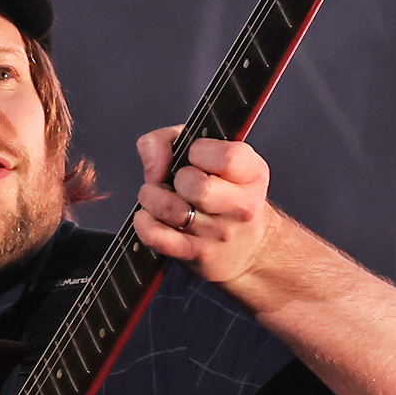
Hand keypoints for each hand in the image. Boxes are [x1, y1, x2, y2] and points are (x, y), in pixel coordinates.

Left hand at [132, 126, 282, 285]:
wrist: (246, 248)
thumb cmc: (222, 192)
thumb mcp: (211, 153)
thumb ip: (169, 141)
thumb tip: (154, 164)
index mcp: (251, 174)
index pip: (226, 158)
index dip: (199, 152)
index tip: (194, 156)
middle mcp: (242, 206)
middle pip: (197, 186)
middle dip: (176, 178)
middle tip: (177, 182)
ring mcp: (220, 234)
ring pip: (171, 209)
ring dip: (152, 198)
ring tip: (159, 197)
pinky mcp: (197, 254)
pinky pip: (156, 236)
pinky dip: (144, 223)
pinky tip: (148, 217)